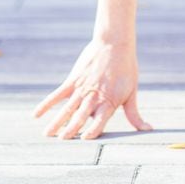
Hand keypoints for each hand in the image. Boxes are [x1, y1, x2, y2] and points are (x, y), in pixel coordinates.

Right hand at [34, 39, 151, 139]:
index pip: (100, 121)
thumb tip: (148, 130)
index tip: (84, 140)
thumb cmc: (126, 68)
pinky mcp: (73, 79)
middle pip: (80, 116)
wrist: (115, 42)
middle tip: (61, 141)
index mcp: (109, 102)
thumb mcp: (131, 92)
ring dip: (57, 121)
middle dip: (71, 129)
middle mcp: (94, 96)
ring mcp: (82, 88)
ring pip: (67, 108)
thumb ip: (134, 114)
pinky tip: (36, 114)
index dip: (92, 130)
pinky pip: (57, 94)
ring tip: (47, 135)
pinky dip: (47, 104)